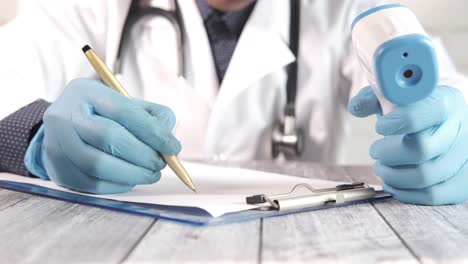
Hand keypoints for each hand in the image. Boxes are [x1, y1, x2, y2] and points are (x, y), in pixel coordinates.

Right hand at [25, 78, 180, 193]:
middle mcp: (65, 115)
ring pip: (98, 164)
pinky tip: (132, 179)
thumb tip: (169, 145)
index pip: (124, 111)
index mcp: (86, 92)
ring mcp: (57, 143)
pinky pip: (92, 183)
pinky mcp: (58, 169)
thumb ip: (155, 117)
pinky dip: (119, 184)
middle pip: (109, 137)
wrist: (67, 127)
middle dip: (143, 154)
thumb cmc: (107, 115)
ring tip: (151, 174)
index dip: (153, 132)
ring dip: (133, 173)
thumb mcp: (130, 104)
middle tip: (161, 163)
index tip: (173, 147)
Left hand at [348, 85, 467, 204]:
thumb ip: (373, 98)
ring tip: (380, 167)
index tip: (380, 126)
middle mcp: (462, 129)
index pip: (429, 111)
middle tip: (375, 151)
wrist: (439, 128)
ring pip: (425, 176)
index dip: (398, 121)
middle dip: (387, 153)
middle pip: (421, 149)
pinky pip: (432, 194)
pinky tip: (392, 182)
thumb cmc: (411, 112)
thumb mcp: (393, 96)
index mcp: (446, 101)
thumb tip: (357, 107)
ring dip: (392, 175)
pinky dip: (404, 192)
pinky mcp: (462, 182)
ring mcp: (465, 158)